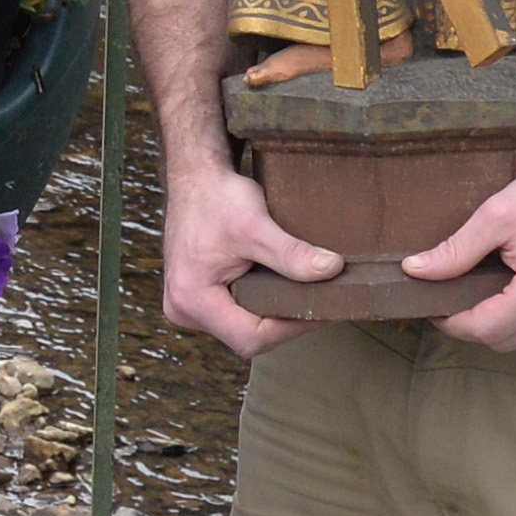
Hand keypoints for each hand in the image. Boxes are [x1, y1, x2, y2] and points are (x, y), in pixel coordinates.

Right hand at [156, 148, 332, 358]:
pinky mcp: (198, 297)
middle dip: (285, 322)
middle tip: (319, 302)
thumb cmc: (216, 197)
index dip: (291, 328)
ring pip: (242, 327)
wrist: (195, 178)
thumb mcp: (255, 225)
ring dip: (274, 314)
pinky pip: (235, 314)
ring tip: (302, 294)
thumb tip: (331, 270)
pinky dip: (261, 304)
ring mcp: (189, 305)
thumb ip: (291, 253)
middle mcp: (184, 309)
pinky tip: (280, 288)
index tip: (322, 310)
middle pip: (247, 337)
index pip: (251, 337)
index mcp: (191, 299)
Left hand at [431, 158, 515, 355]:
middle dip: (476, 325)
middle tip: (459, 301)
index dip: (454, 323)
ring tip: (492, 295)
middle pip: (504, 342)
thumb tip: (415, 270)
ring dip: (504, 326)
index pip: (484, 330)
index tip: (438, 307)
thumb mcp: (498, 215)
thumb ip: (456, 249)